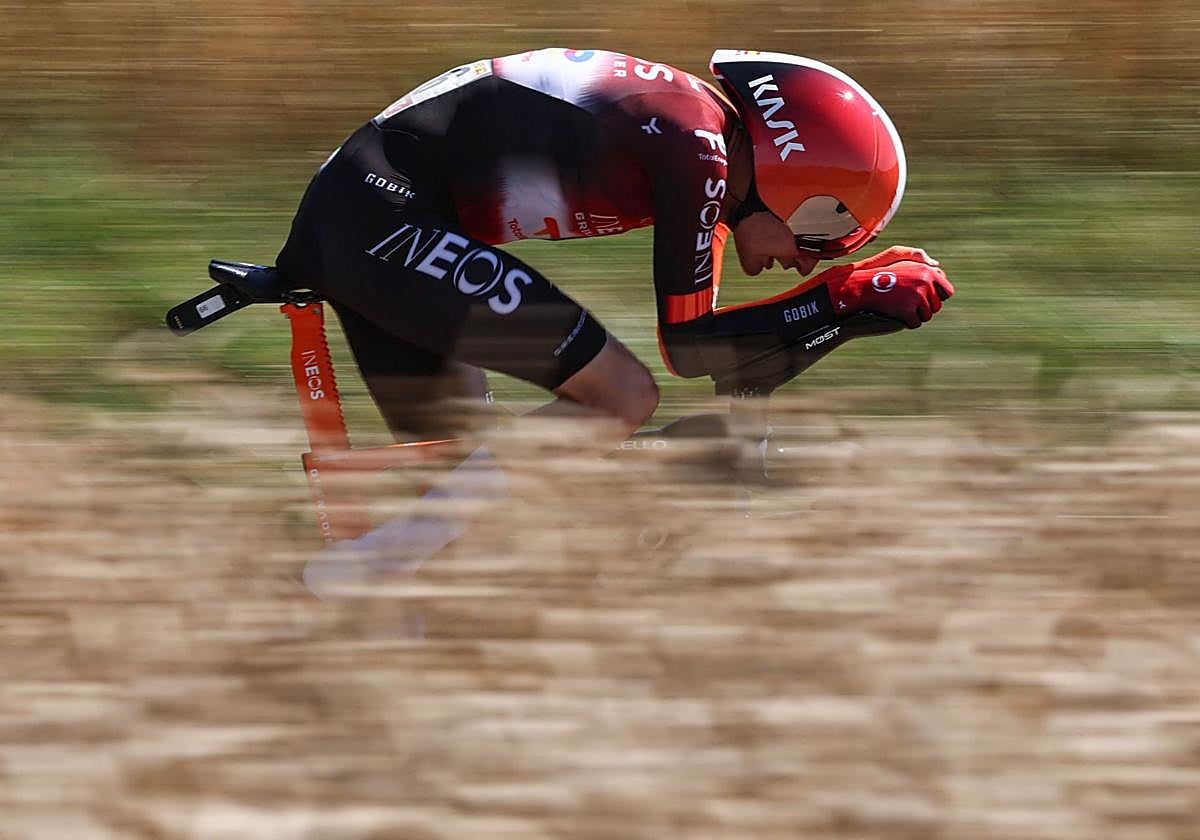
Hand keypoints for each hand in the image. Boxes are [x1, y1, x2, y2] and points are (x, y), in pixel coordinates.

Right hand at [816, 246, 953, 327]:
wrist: (861, 287)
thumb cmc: (879, 271)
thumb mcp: (898, 257)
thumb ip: (920, 259)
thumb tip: (937, 264)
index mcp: (927, 270)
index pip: (947, 290)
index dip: (937, 297)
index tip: (926, 299)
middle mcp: (926, 283)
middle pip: (937, 306)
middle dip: (925, 308)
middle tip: (910, 306)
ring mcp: (918, 298)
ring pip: (927, 315)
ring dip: (916, 316)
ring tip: (902, 311)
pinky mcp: (908, 311)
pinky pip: (916, 323)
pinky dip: (907, 322)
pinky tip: (897, 316)